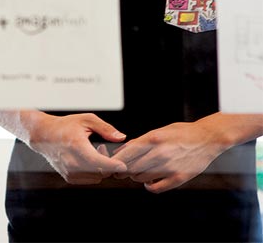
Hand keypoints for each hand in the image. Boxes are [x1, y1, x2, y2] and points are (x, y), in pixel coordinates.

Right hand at [27, 113, 126, 184]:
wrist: (43, 135)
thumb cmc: (65, 125)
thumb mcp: (86, 120)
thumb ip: (105, 128)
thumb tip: (121, 137)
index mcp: (77, 146)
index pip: (99, 162)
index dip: (113, 165)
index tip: (123, 165)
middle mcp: (72, 162)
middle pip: (101, 172)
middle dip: (108, 163)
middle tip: (103, 148)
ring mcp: (70, 172)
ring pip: (96, 178)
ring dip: (101, 168)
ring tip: (94, 152)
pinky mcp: (69, 178)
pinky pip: (89, 179)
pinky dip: (93, 172)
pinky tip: (87, 159)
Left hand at [110, 119, 225, 192]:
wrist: (207, 138)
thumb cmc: (180, 133)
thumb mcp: (158, 131)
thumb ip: (140, 141)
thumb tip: (122, 150)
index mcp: (153, 139)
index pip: (127, 153)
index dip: (116, 161)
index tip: (111, 165)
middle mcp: (160, 153)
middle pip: (132, 167)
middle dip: (123, 171)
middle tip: (120, 172)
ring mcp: (169, 167)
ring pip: (142, 178)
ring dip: (136, 177)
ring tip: (136, 174)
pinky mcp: (179, 178)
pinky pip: (157, 188)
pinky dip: (149, 187)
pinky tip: (149, 183)